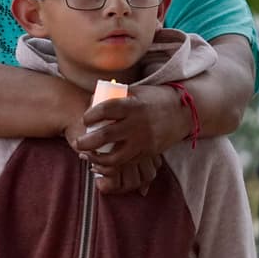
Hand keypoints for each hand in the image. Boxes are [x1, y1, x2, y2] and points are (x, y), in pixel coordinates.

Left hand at [74, 84, 188, 193]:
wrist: (182, 112)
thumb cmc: (152, 99)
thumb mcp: (135, 92)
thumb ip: (113, 96)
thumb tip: (89, 101)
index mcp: (133, 106)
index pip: (106, 110)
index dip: (90, 115)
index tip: (84, 119)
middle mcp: (138, 125)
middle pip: (106, 136)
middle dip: (86, 142)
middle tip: (76, 142)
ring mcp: (143, 141)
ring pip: (115, 157)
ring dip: (95, 159)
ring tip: (86, 154)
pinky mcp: (147, 153)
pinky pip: (125, 164)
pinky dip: (109, 166)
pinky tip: (99, 162)